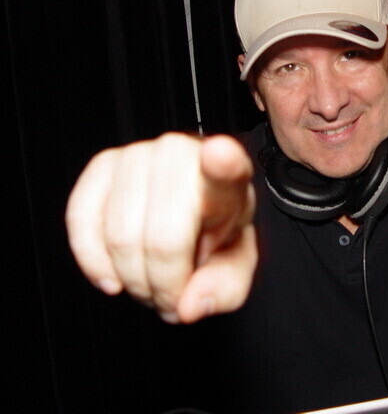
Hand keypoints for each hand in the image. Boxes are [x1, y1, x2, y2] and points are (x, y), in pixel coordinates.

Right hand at [66, 133, 256, 323]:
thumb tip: (190, 304)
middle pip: (164, 238)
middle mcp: (184, 157)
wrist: (191, 211)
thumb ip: (224, 288)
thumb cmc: (213, 234)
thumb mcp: (233, 267)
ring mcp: (141, 155)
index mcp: (228, 179)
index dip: (223, 162)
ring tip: (150, 282)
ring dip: (132, 279)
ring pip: (121, 235)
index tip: (221, 155)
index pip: (227, 167)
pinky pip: (82, 219)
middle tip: (172, 296)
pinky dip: (93, 260)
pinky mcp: (103, 165)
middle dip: (163, 285)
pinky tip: (113, 276)